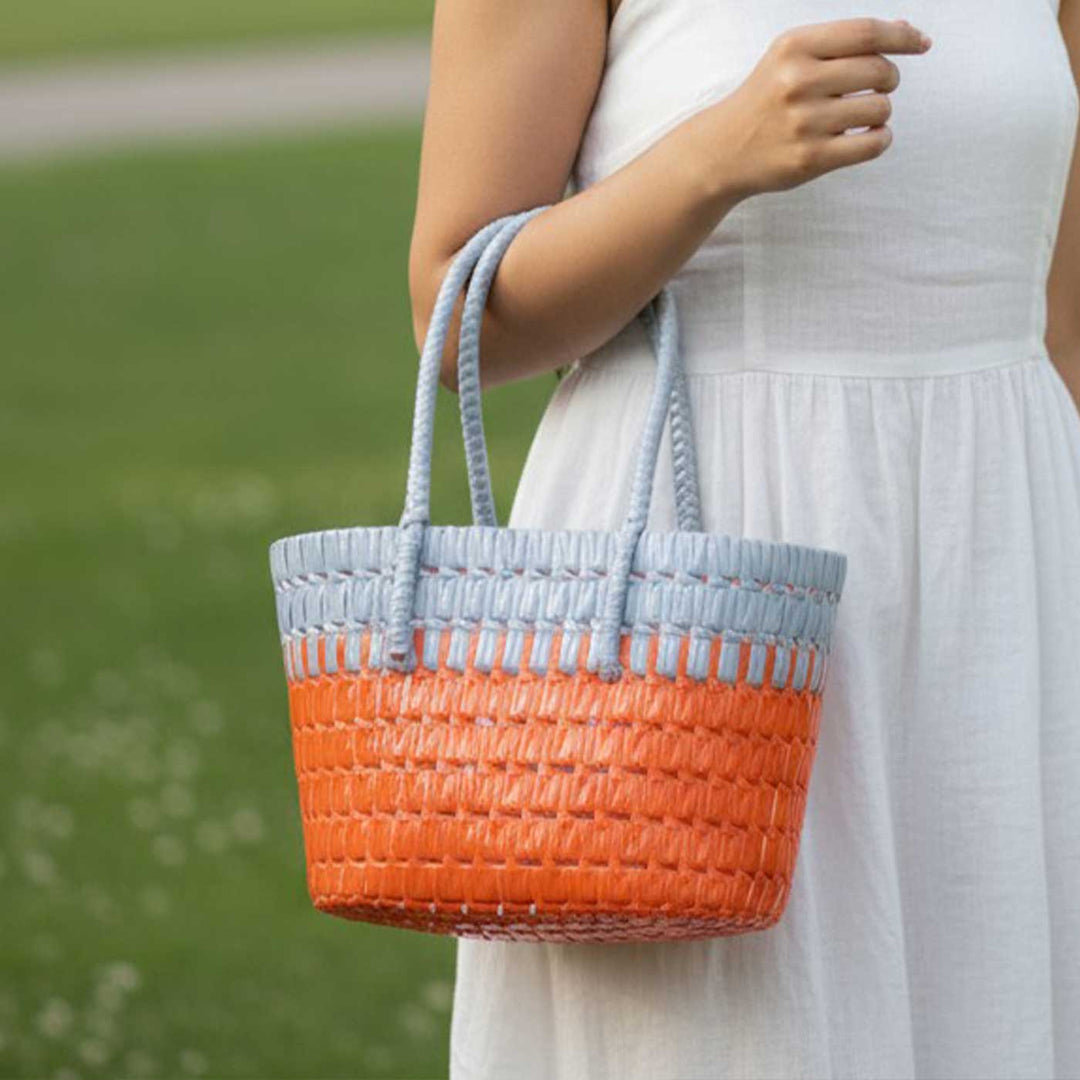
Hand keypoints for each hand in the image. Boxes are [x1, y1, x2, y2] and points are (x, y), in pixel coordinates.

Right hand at [692, 17, 931, 201]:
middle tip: (877, 86)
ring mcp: (803, 123)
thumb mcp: (791, 58)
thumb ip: (844, 43)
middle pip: (879, 70)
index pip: (866, 33)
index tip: (922, 44)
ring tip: (861, 116)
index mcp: (794, 48)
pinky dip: (880, 139)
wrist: (722, 150)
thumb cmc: (765, 99)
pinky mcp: (809, 159)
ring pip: (879, 108)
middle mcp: (797, 82)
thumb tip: (906, 31)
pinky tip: (868, 136)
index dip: (902, 37)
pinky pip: (871, 144)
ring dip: (881, 112)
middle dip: (889, 78)